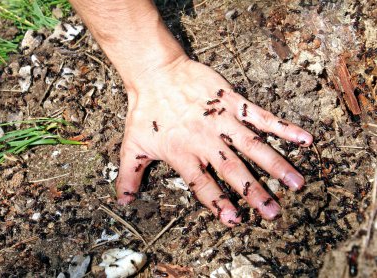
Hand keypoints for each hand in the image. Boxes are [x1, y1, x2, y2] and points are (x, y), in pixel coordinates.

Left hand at [115, 56, 312, 226]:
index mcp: (184, 155)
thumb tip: (122, 202)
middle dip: (254, 193)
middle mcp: (206, 142)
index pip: (203, 185)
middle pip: (234, 171)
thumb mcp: (131, 145)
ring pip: (253, 147)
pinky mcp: (233, 103)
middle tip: (273, 213)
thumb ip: (129, 176)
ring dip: (276, 166)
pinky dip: (283, 128)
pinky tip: (303, 139)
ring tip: (296, 184)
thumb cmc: (145, 110)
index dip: (218, 203)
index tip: (235, 220)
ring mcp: (222, 122)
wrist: (156, 73)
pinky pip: (261, 117)